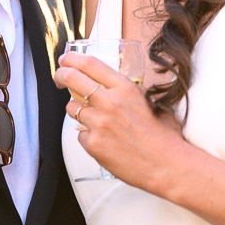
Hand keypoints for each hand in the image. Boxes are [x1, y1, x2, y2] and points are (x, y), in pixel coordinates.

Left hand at [54, 52, 185, 191]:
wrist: (165, 165)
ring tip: (94, 119)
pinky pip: (80, 134)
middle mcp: (109, 102)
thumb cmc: (161, 136)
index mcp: (124, 88)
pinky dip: (87, 136)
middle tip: (59, 78)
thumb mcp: (146, 102)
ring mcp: (99, 123)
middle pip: (72, 79)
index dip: (72, 59)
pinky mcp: (93, 143)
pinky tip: (104, 140)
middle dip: (61, 75)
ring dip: (78, 110)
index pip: (89, 63)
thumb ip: (125, 92)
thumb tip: (108, 87)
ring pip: (72, 108)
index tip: (66, 60)